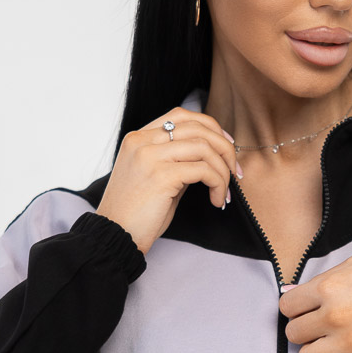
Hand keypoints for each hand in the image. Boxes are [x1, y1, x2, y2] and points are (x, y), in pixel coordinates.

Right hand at [96, 108, 239, 253]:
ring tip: (224, 191)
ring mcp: (150, 156)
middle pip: (197, 127)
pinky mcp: (161, 176)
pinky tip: (216, 200)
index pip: (181, 115)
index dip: (210, 127)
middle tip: (235, 171)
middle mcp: (142, 141)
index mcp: (138, 138)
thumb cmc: (135, 214)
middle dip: (224, 148)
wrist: (115, 237)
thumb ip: (176, 161)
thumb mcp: (155, 178)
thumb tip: (208, 157)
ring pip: (204, 147)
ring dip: (223, 169)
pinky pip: (203, 170)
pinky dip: (218, 184)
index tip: (227, 147)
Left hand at [278, 255, 351, 352]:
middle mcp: (334, 316)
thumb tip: (292, 294)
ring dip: (315, 352)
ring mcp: (350, 342)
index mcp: (329, 288)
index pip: (287, 307)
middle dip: (304, 329)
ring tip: (329, 345)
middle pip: (294, 333)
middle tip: (320, 327)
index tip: (306, 310)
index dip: (296, 308)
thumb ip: (322, 279)